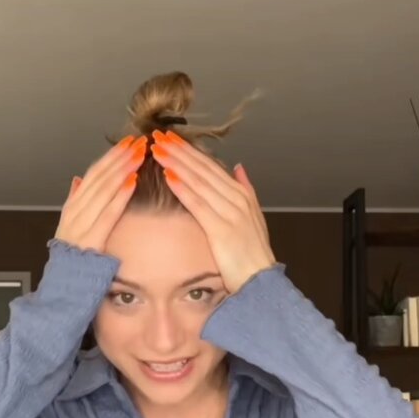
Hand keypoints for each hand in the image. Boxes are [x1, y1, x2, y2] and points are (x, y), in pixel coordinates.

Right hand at [54, 135, 146, 252]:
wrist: (63, 289)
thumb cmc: (73, 262)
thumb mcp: (70, 228)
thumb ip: (75, 203)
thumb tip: (77, 180)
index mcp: (72, 208)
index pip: (93, 175)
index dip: (110, 157)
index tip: (127, 143)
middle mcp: (75, 213)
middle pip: (99, 178)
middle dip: (120, 157)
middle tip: (138, 142)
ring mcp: (81, 226)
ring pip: (103, 190)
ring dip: (123, 169)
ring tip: (139, 154)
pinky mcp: (91, 241)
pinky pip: (107, 214)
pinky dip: (120, 196)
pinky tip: (132, 181)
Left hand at [150, 130, 276, 294]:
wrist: (260, 282)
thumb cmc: (252, 255)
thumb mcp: (253, 218)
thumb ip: (246, 190)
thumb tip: (238, 167)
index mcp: (242, 195)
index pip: (211, 167)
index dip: (190, 151)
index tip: (171, 138)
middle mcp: (237, 199)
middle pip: (203, 169)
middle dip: (180, 151)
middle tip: (158, 135)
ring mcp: (231, 214)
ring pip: (199, 182)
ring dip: (177, 163)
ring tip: (157, 149)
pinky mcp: (222, 230)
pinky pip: (199, 205)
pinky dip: (184, 189)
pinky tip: (168, 176)